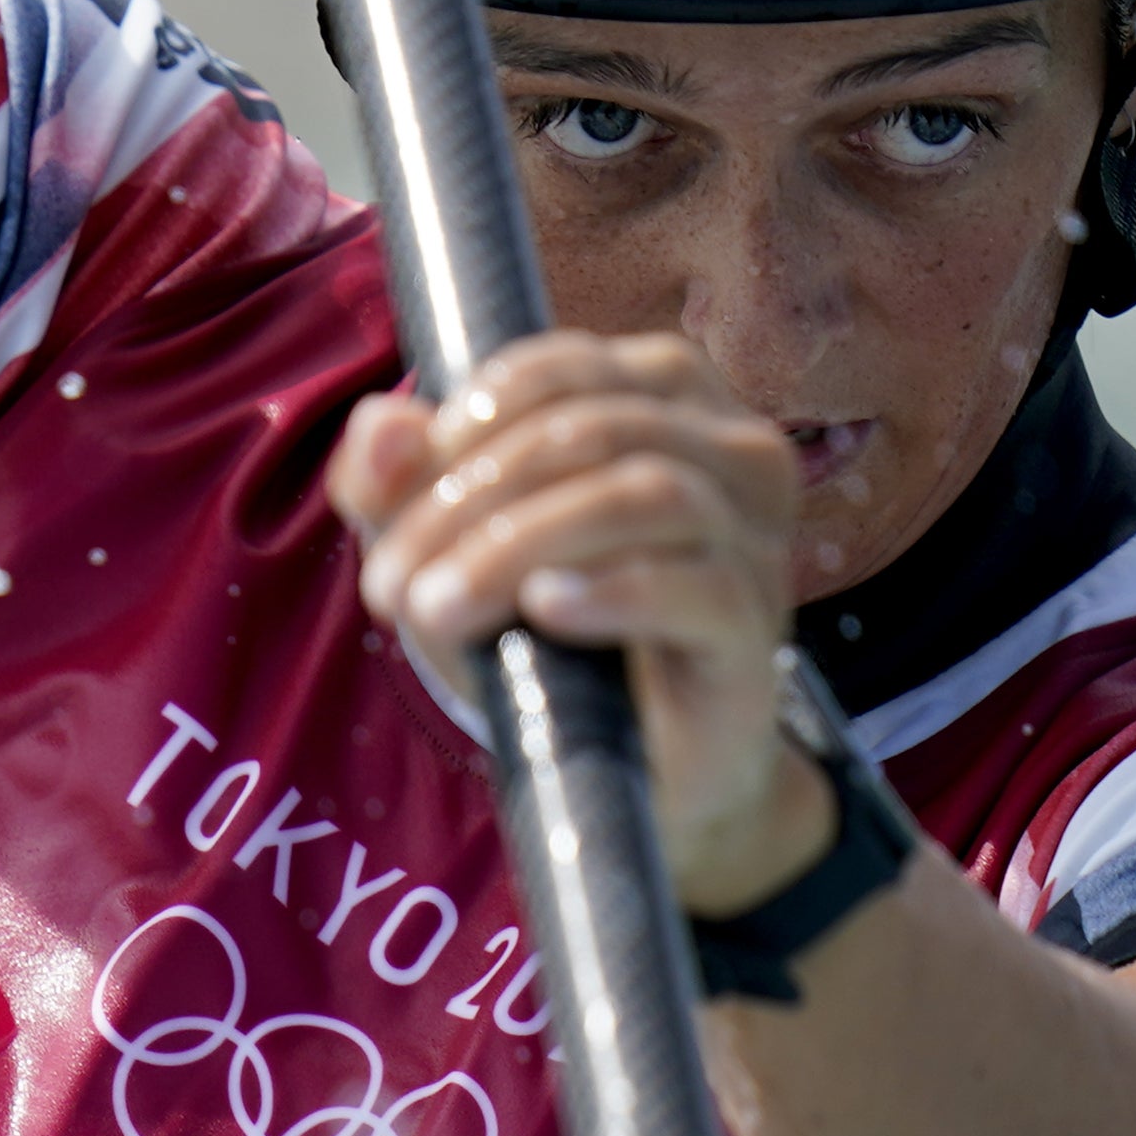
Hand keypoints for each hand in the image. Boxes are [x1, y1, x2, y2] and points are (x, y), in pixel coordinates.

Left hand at [328, 334, 830, 916]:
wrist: (626, 766)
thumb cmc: (544, 638)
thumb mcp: (445, 552)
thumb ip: (394, 483)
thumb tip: (381, 425)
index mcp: (662, 397)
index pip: (564, 370)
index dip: (469, 421)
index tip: (389, 500)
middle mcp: (729, 449)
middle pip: (593, 430)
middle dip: (471, 499)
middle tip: (393, 585)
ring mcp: (754, 537)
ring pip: (645, 493)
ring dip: (518, 544)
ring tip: (440, 609)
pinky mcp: (752, 626)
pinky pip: (696, 584)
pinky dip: (611, 590)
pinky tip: (545, 610)